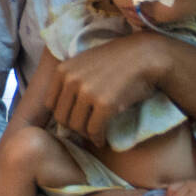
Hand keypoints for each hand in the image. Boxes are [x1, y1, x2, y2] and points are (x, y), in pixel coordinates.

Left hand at [45, 32, 166, 147]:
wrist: (144, 56)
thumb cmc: (116, 61)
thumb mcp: (83, 63)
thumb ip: (69, 81)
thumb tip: (58, 111)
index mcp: (62, 70)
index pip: (50, 104)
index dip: (63, 115)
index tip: (76, 119)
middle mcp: (71, 80)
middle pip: (61, 118)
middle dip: (74, 127)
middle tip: (86, 130)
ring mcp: (87, 92)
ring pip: (76, 126)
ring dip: (86, 135)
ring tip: (95, 134)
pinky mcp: (105, 104)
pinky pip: (94, 130)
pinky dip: (97, 138)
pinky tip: (102, 139)